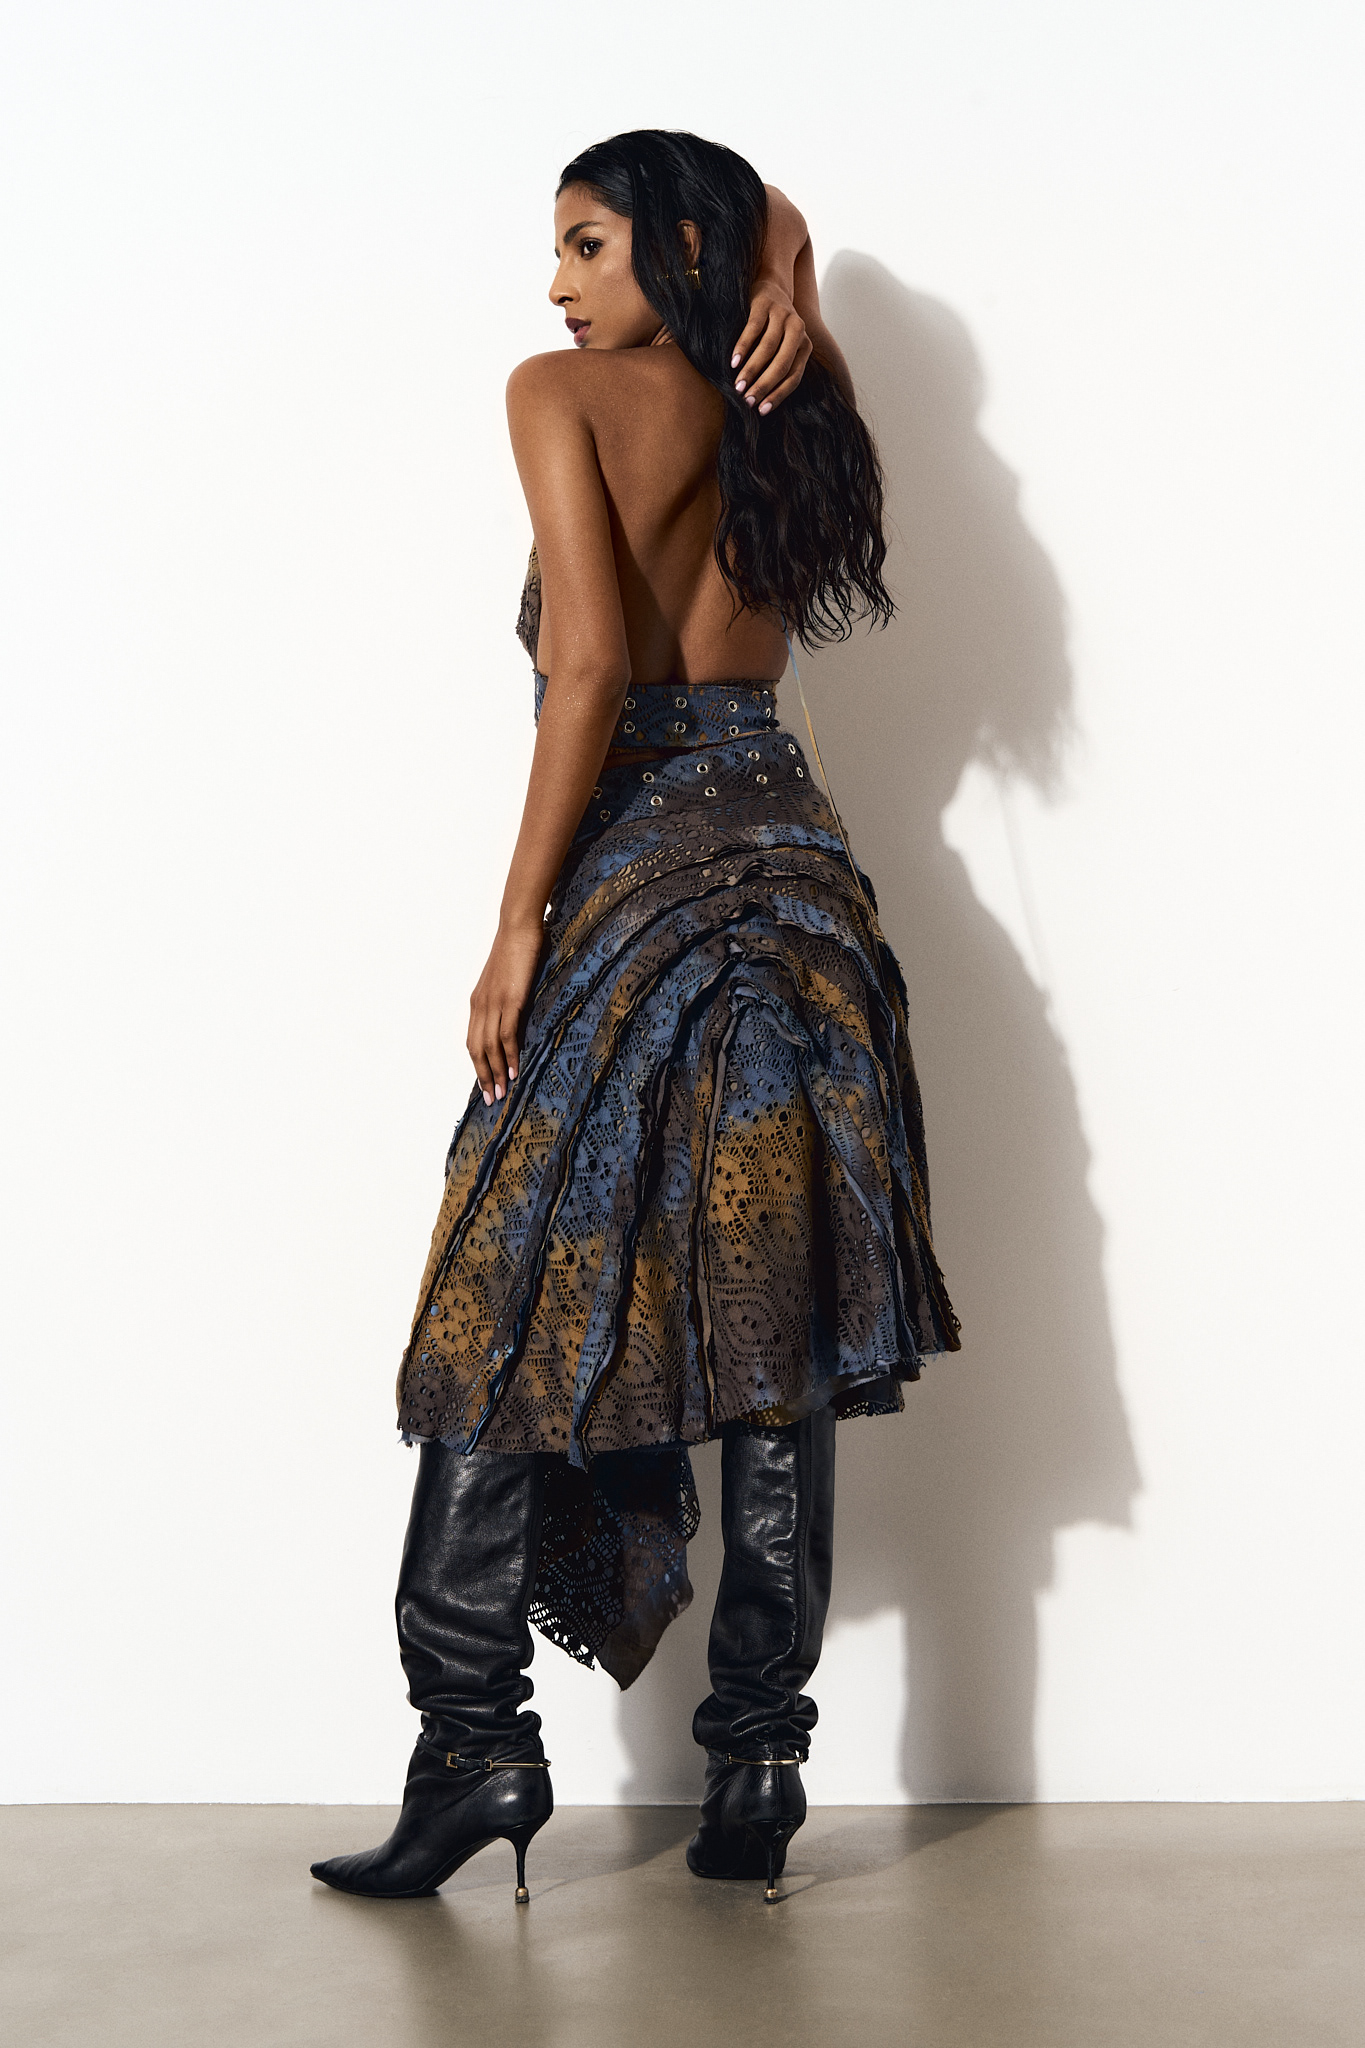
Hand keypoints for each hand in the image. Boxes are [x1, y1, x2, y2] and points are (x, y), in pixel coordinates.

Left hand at [467, 918, 543, 1104]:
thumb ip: (506, 1001)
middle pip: (476, 1049)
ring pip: (489, 1046)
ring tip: (503, 1092)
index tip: (485, 1085)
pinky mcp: (510, 1000)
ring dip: (495, 1072)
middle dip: (483, 1076)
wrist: (518, 928)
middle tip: (492, 1099)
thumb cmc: (516, 951)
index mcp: (477, 1002)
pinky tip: (513, 1070)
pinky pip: (506, 1034)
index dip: (478, 1066)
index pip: (473, 1041)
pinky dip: (509, 1055)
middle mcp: (480, 1005)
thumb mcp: (506, 981)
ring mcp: (494, 1003)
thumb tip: (515, 1019)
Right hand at [731, 280, 812, 413]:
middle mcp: (797, 330)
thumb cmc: (773, 327)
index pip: (794, 376)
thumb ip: (777, 367)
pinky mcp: (764, 304)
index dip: (778, 395)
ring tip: (737, 386)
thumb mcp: (783, 346)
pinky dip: (743, 347)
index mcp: (805, 346)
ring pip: (768, 348)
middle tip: (746, 401)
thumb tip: (760, 402)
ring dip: (751, 370)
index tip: (761, 410)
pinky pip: (753, 329)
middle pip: (782, 364)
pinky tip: (733, 362)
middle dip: (763, 385)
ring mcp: (782, 315)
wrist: (771, 285)